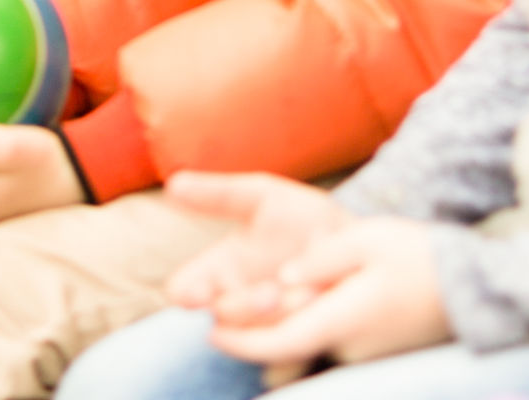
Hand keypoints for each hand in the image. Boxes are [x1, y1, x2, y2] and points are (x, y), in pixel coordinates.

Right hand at [163, 172, 356, 324]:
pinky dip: (299, 326)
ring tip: (303, 296)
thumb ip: (219, 194)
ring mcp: (266, 322)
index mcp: (220, 268)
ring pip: (254, 332)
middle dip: (244, 307)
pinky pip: (286, 343)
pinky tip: (318, 305)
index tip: (197, 292)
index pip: (185, 291)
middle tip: (270, 294)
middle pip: (222, 315)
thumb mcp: (262, 196)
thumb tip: (173, 184)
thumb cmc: (302, 217)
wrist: (355, 239)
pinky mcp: (295, 336)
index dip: (186, 294)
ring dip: (277, 318)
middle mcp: (237, 299)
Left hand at [203, 216, 450, 369]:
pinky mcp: (375, 351)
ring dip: (279, 332)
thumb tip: (284, 276)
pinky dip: (307, 329)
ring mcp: (365, 353)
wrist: (472, 286)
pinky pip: (330, 343)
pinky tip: (298, 306)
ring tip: (249, 306)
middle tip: (216, 317)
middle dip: (252, 337)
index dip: (242, 341)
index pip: (281, 342)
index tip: (212, 331)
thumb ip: (322, 259)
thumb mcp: (367, 241)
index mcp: (345, 318)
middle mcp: (351, 346)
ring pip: (308, 345)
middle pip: (289, 348)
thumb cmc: (419, 257)